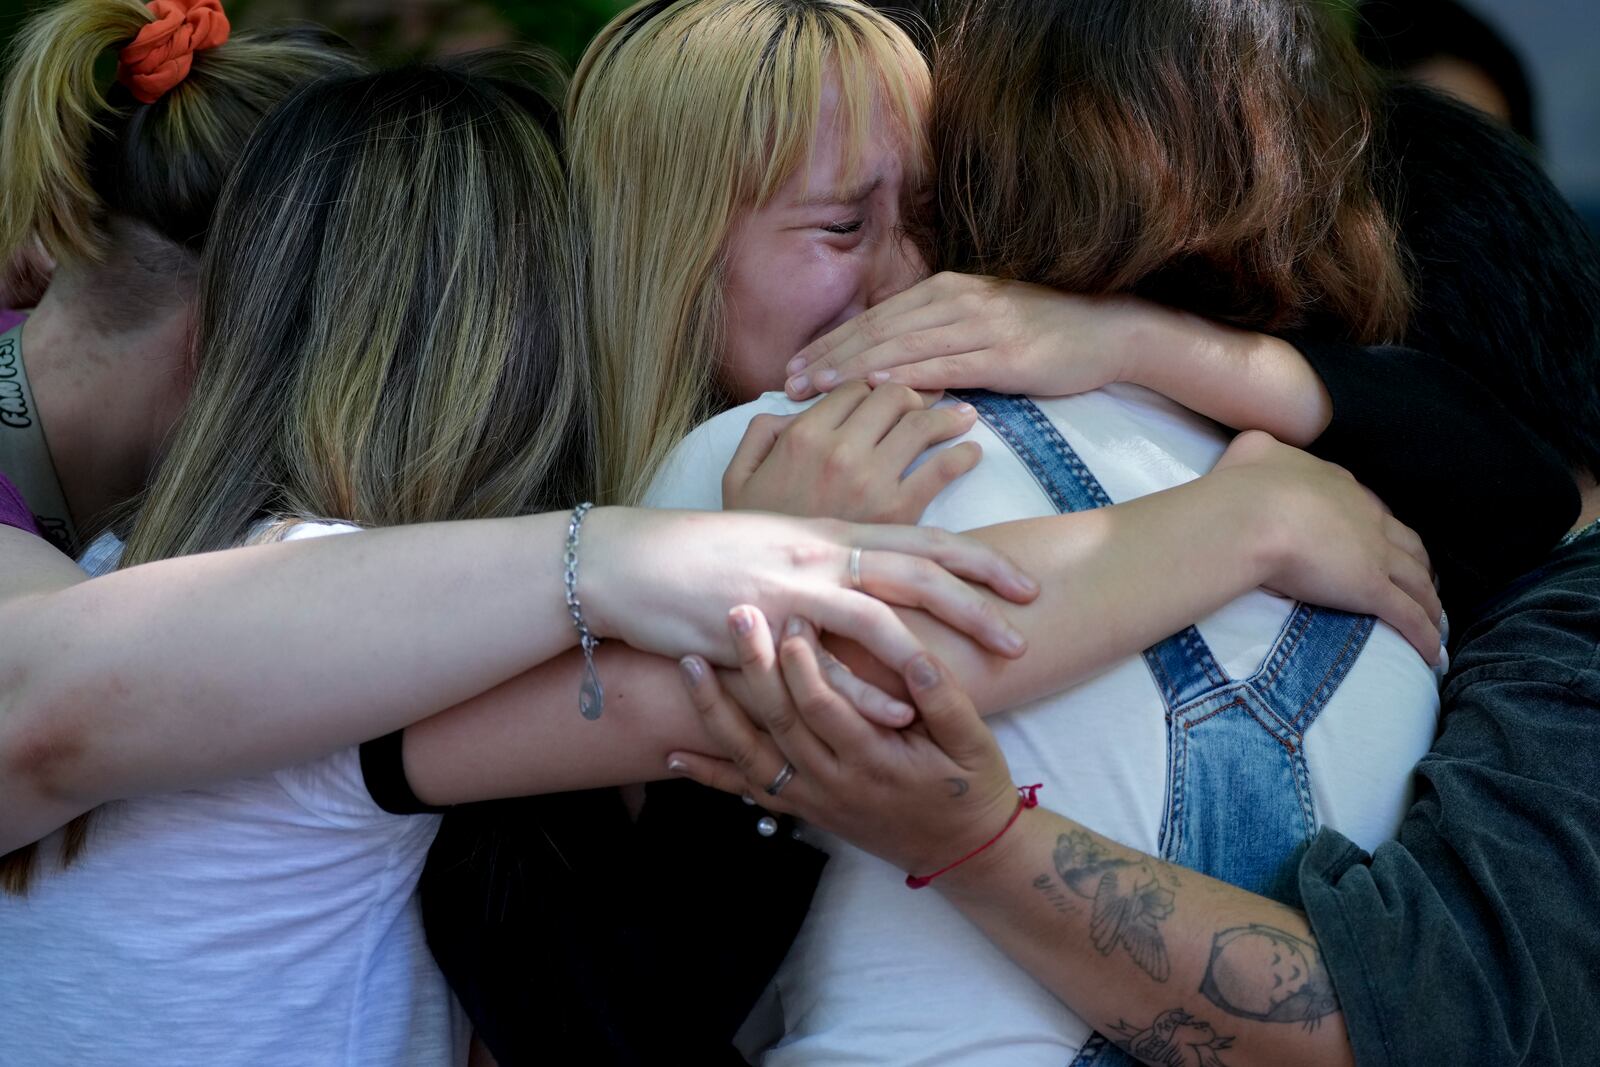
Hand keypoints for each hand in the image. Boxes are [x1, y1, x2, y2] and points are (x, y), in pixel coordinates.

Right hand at [581, 508, 1037, 674]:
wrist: (632, 560)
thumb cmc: (700, 547)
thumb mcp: (768, 529)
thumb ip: (819, 539)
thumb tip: (859, 550)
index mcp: (825, 530)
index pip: (917, 537)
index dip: (975, 558)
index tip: (1021, 579)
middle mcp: (817, 554)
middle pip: (918, 570)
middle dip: (979, 597)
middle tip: (1028, 622)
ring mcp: (789, 591)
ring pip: (882, 614)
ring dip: (941, 644)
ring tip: (991, 667)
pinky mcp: (760, 630)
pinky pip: (822, 667)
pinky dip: (866, 691)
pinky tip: (903, 715)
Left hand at [669, 609, 1019, 877]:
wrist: (963, 852)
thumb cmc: (972, 788)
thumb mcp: (976, 743)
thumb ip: (946, 702)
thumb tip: (918, 660)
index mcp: (876, 761)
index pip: (826, 708)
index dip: (805, 664)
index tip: (793, 616)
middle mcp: (834, 783)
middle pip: (780, 722)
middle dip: (753, 667)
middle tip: (734, 614)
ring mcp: (813, 799)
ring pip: (752, 754)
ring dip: (716, 710)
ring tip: (688, 665)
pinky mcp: (804, 808)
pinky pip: (748, 791)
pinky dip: (709, 775)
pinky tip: (673, 755)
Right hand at [723, 381, 981, 523]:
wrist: (751, 594)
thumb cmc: (744, 538)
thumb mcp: (737, 477)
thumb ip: (762, 434)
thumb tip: (793, 411)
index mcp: (801, 436)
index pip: (855, 388)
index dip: (876, 387)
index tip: (892, 397)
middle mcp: (838, 450)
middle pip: (894, 397)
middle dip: (916, 395)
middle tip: (933, 404)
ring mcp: (868, 481)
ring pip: (921, 425)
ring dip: (948, 418)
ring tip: (963, 420)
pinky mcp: (894, 514)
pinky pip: (940, 470)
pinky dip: (961, 456)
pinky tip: (970, 455)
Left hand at [783, 272, 1154, 400]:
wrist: (1108, 331)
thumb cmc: (1044, 333)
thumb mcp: (982, 322)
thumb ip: (937, 335)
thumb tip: (890, 360)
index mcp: (947, 289)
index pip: (876, 318)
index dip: (832, 342)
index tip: (794, 366)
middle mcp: (957, 299)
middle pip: (878, 330)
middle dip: (829, 357)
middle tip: (787, 382)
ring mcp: (980, 324)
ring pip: (901, 347)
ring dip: (852, 369)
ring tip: (815, 389)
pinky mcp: (1003, 353)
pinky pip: (943, 365)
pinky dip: (905, 375)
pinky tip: (873, 388)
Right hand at [1213, 431, 1442, 660]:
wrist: (1254, 513)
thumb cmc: (1247, 483)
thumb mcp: (1253, 451)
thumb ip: (1261, 451)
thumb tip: (1259, 451)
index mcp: (1338, 485)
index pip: (1368, 507)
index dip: (1378, 525)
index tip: (1378, 538)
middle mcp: (1366, 517)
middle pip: (1405, 542)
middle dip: (1417, 561)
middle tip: (1421, 578)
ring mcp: (1374, 554)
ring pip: (1416, 579)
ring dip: (1429, 598)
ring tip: (1434, 615)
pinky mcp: (1371, 589)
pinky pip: (1407, 615)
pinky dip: (1424, 634)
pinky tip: (1432, 652)